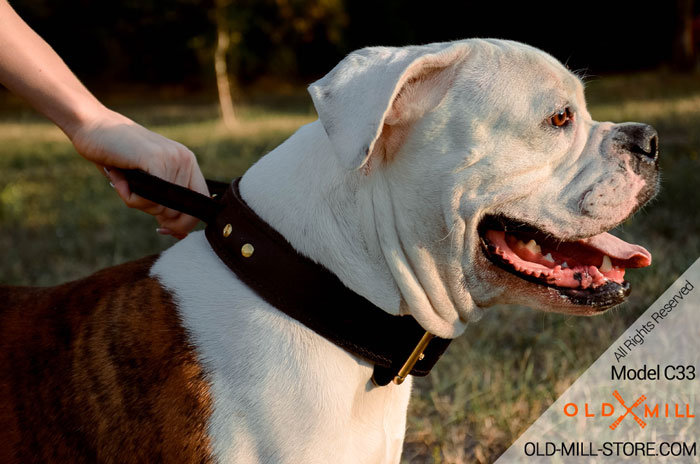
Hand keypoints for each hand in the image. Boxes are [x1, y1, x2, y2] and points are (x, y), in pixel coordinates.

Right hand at [69, 109, 208, 238]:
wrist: (92, 125)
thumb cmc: (117, 157)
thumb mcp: (146, 182)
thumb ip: (163, 203)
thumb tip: (178, 233)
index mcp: (187, 164)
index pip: (200, 204)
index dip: (184, 223)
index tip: (163, 230)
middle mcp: (185, 160)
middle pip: (177, 212)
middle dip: (151, 210)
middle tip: (131, 189)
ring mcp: (173, 158)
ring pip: (161, 208)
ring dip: (136, 201)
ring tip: (123, 179)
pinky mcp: (156, 160)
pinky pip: (150, 199)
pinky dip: (130, 196)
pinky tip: (120, 178)